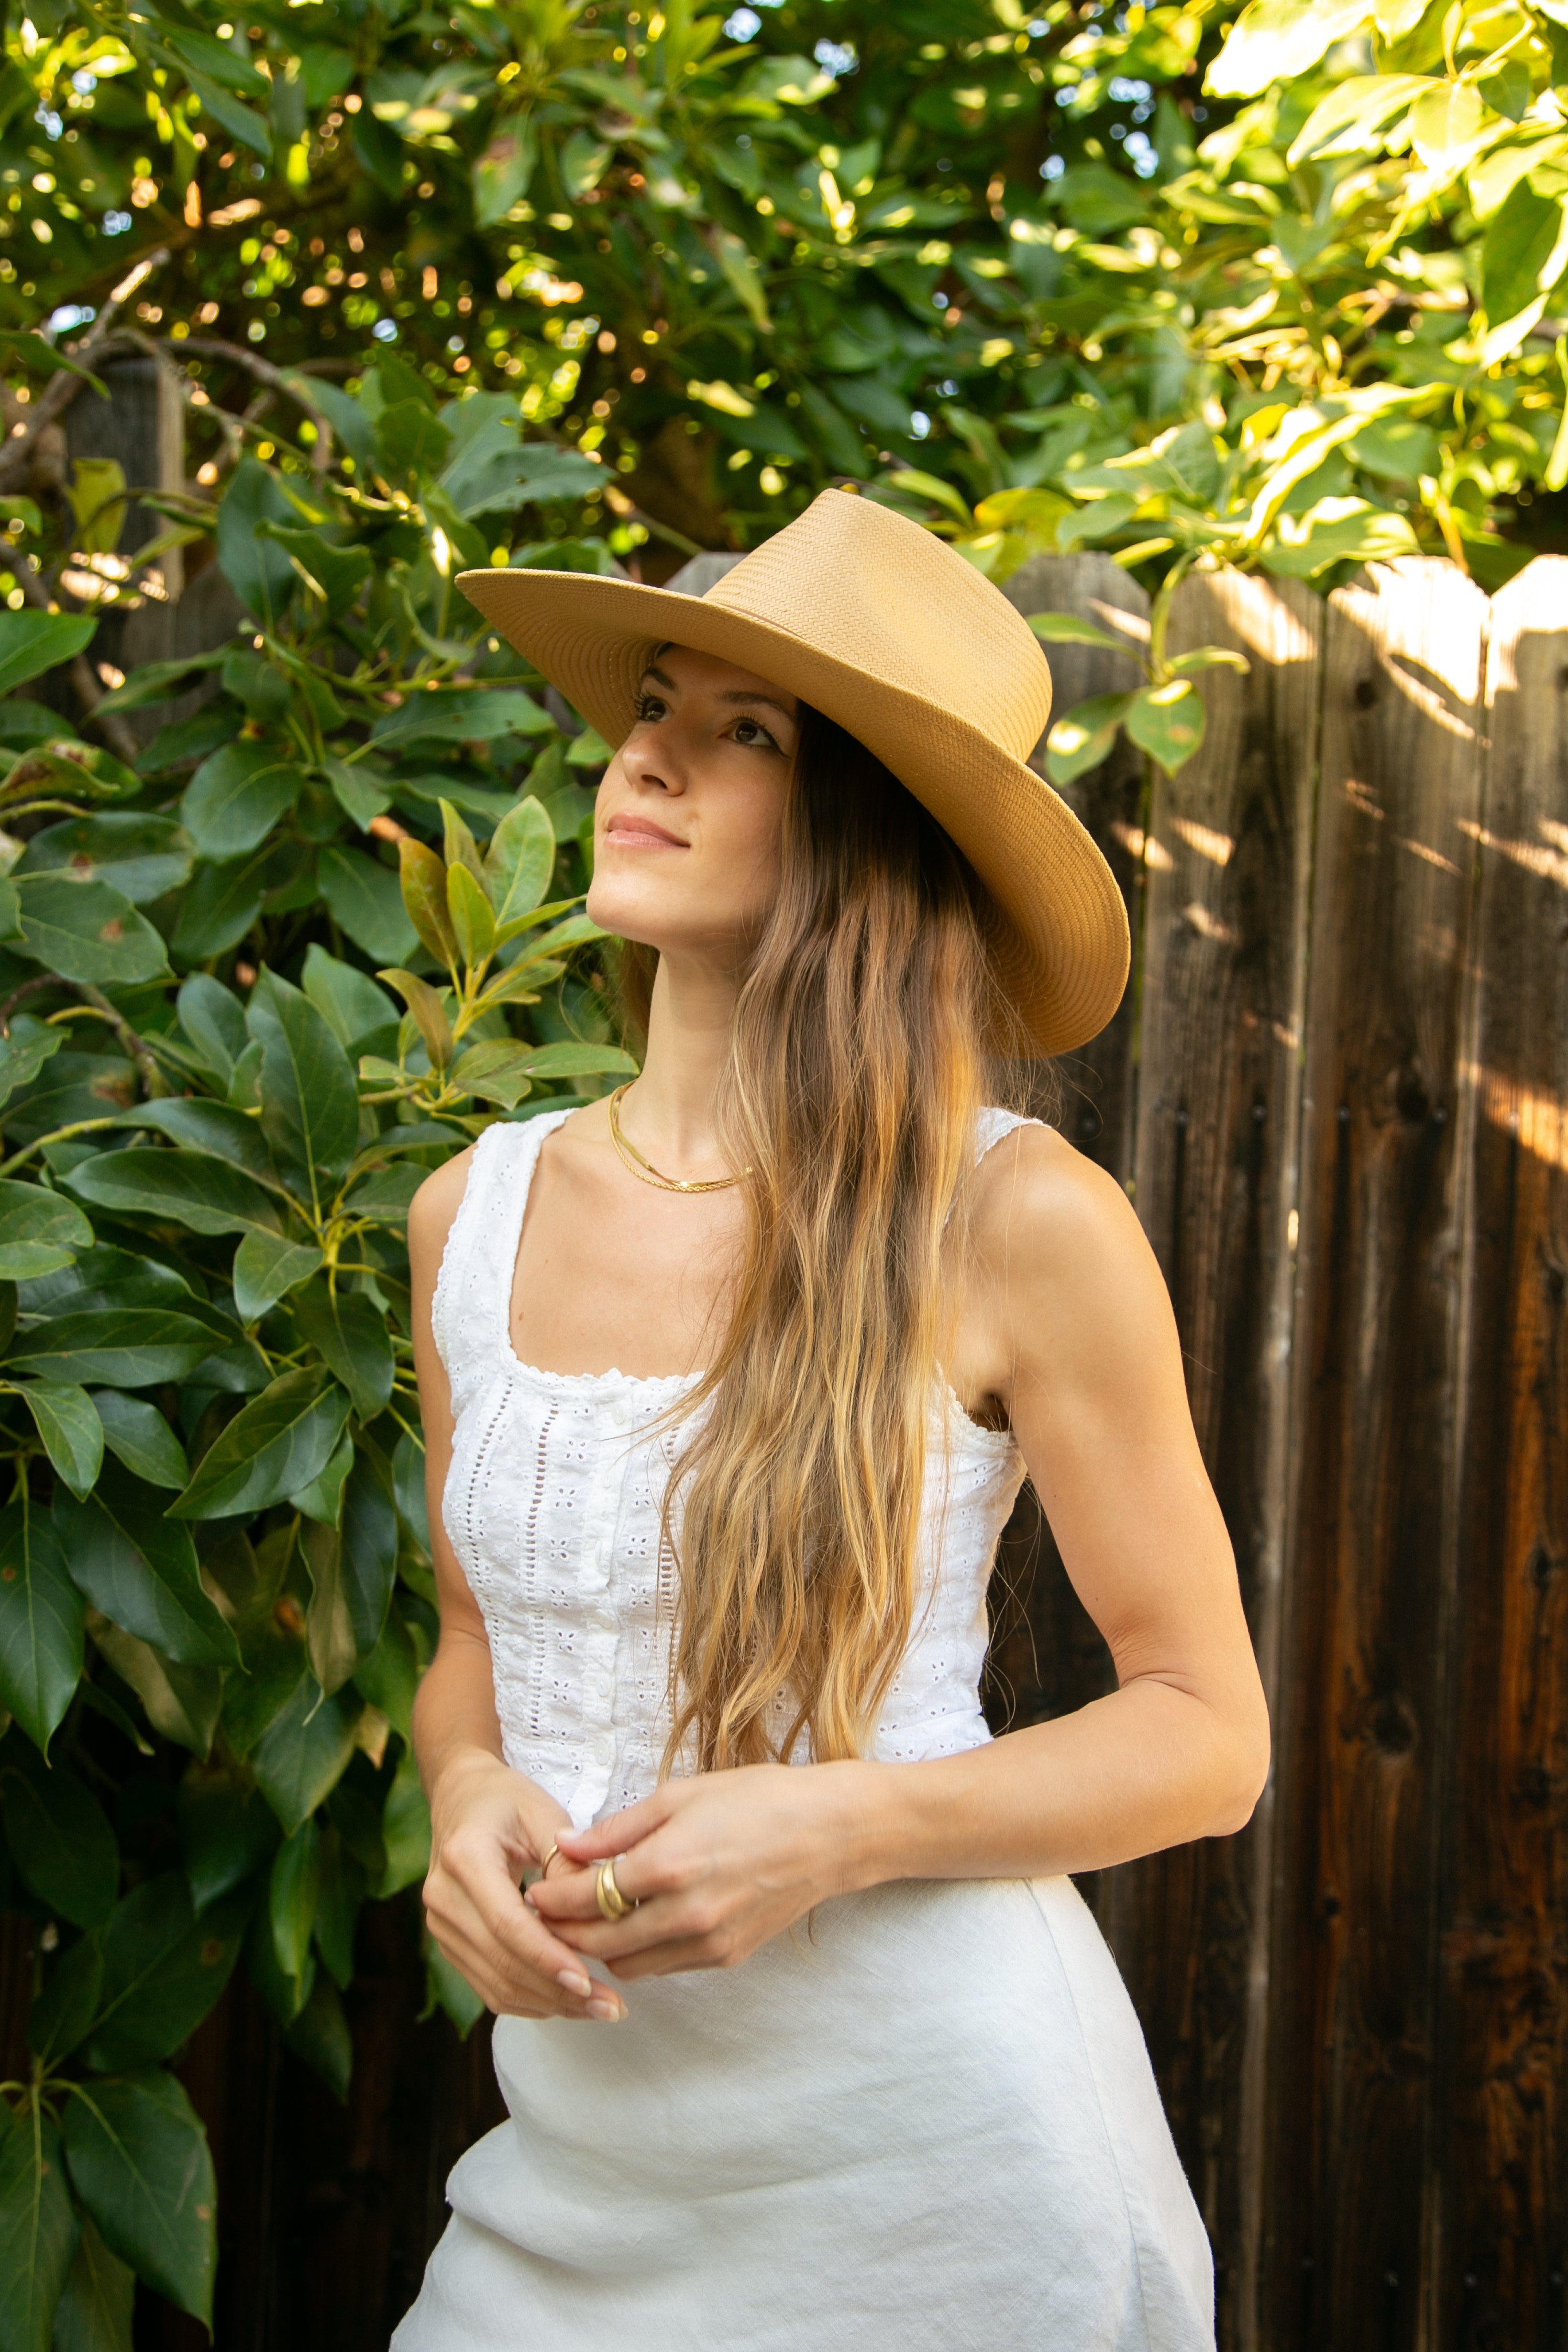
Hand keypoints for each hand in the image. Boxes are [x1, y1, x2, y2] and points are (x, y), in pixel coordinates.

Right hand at [422, 1751, 627, 2021]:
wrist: (460, 1797)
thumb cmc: (506, 1800)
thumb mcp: (542, 1813)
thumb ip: (567, 1861)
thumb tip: (598, 1909)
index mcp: (464, 1858)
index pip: (507, 1923)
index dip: (548, 1958)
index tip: (589, 1982)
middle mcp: (443, 1897)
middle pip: (503, 1962)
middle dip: (558, 1992)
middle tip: (612, 2008)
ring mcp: (440, 1925)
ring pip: (495, 1984)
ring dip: (549, 2003)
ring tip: (599, 2008)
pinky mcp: (449, 1943)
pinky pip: (488, 1985)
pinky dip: (529, 2000)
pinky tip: (568, 2000)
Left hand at [526, 1762, 865, 1980]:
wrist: (830, 1833)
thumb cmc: (758, 1799)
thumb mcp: (681, 1794)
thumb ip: (618, 1827)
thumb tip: (567, 1845)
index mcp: (667, 1866)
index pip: (585, 1898)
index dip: (550, 1898)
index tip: (533, 1889)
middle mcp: (684, 1914)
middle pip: (598, 1942)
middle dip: (563, 1932)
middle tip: (545, 1914)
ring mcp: (707, 1943)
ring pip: (628, 1965)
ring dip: (601, 1947)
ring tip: (590, 1919)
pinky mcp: (726, 1957)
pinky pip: (665, 1966)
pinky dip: (642, 1951)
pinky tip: (638, 1923)